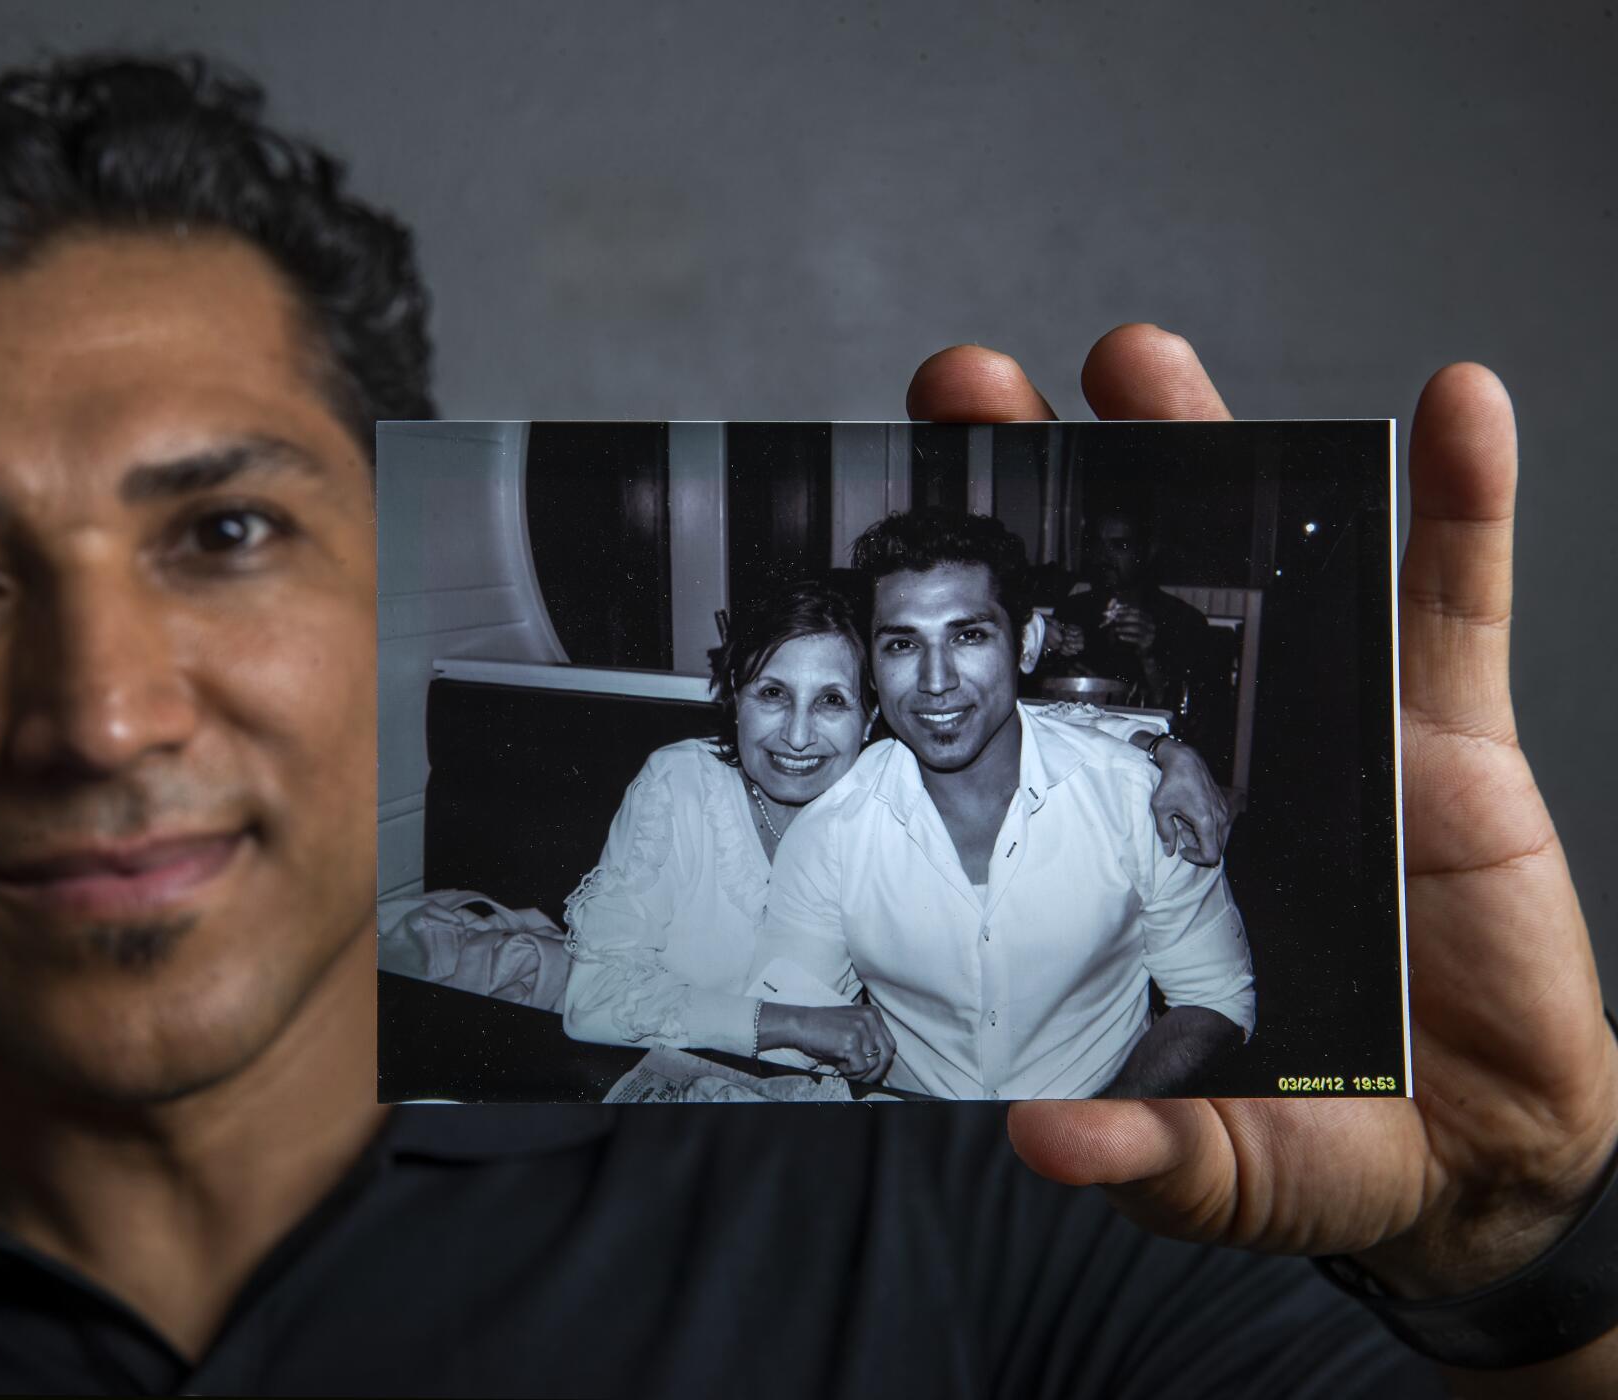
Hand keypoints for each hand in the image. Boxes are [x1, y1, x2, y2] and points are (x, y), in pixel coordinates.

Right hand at [759, 1002, 897, 1080]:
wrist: (799, 1025)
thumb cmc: (822, 1031)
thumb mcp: (851, 1028)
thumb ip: (869, 1039)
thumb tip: (882, 1066)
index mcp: (873, 1013)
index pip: (890, 1044)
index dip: (881, 1062)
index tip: (868, 1071)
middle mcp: (870, 1018)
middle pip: (886, 1054)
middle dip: (875, 1072)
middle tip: (859, 1078)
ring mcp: (861, 1029)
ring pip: (874, 1064)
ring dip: (860, 1073)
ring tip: (843, 1067)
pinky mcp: (851, 1041)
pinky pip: (861, 1067)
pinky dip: (849, 1072)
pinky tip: (838, 1065)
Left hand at [907, 330, 1617, 1329]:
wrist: (1484, 1153)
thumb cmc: (1332, 1135)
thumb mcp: (1224, 1156)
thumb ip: (1145, 1149)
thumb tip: (1042, 1141)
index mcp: (1130, 832)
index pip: (1034, 697)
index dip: (969, 614)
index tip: (891, 533)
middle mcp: (1220, 757)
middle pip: (1125, 590)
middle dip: (1045, 487)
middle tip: (969, 388)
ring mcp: (1337, 732)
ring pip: (1272, 560)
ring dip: (1217, 445)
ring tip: (1138, 360)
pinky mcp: (1452, 738)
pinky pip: (1458, 602)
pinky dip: (1462, 502)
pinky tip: (1453, 408)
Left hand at [1106, 604, 1155, 653]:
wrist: (1144, 651)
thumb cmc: (1136, 636)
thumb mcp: (1131, 626)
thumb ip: (1125, 617)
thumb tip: (1114, 608)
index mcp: (1148, 618)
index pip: (1137, 611)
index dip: (1126, 610)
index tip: (1116, 611)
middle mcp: (1151, 625)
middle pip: (1138, 618)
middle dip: (1125, 618)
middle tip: (1115, 619)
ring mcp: (1150, 634)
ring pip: (1137, 628)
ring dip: (1125, 628)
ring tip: (1115, 629)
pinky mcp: (1147, 643)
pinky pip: (1137, 639)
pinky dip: (1127, 637)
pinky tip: (1120, 637)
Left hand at [1146, 738, 1228, 864]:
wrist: (1185, 760)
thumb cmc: (1171, 783)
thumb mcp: (1161, 809)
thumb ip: (1165, 832)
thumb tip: (1170, 852)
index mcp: (1206, 821)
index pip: (1211, 855)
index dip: (1196, 859)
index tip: (1182, 850)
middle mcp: (1220, 818)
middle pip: (1217, 849)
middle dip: (1198, 848)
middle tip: (1181, 835)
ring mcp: (1224, 811)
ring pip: (1219, 838)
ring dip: (1202, 838)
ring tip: (1184, 824)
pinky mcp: (1224, 806)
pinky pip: (1220, 827)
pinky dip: (1206, 829)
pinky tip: (1190, 817)